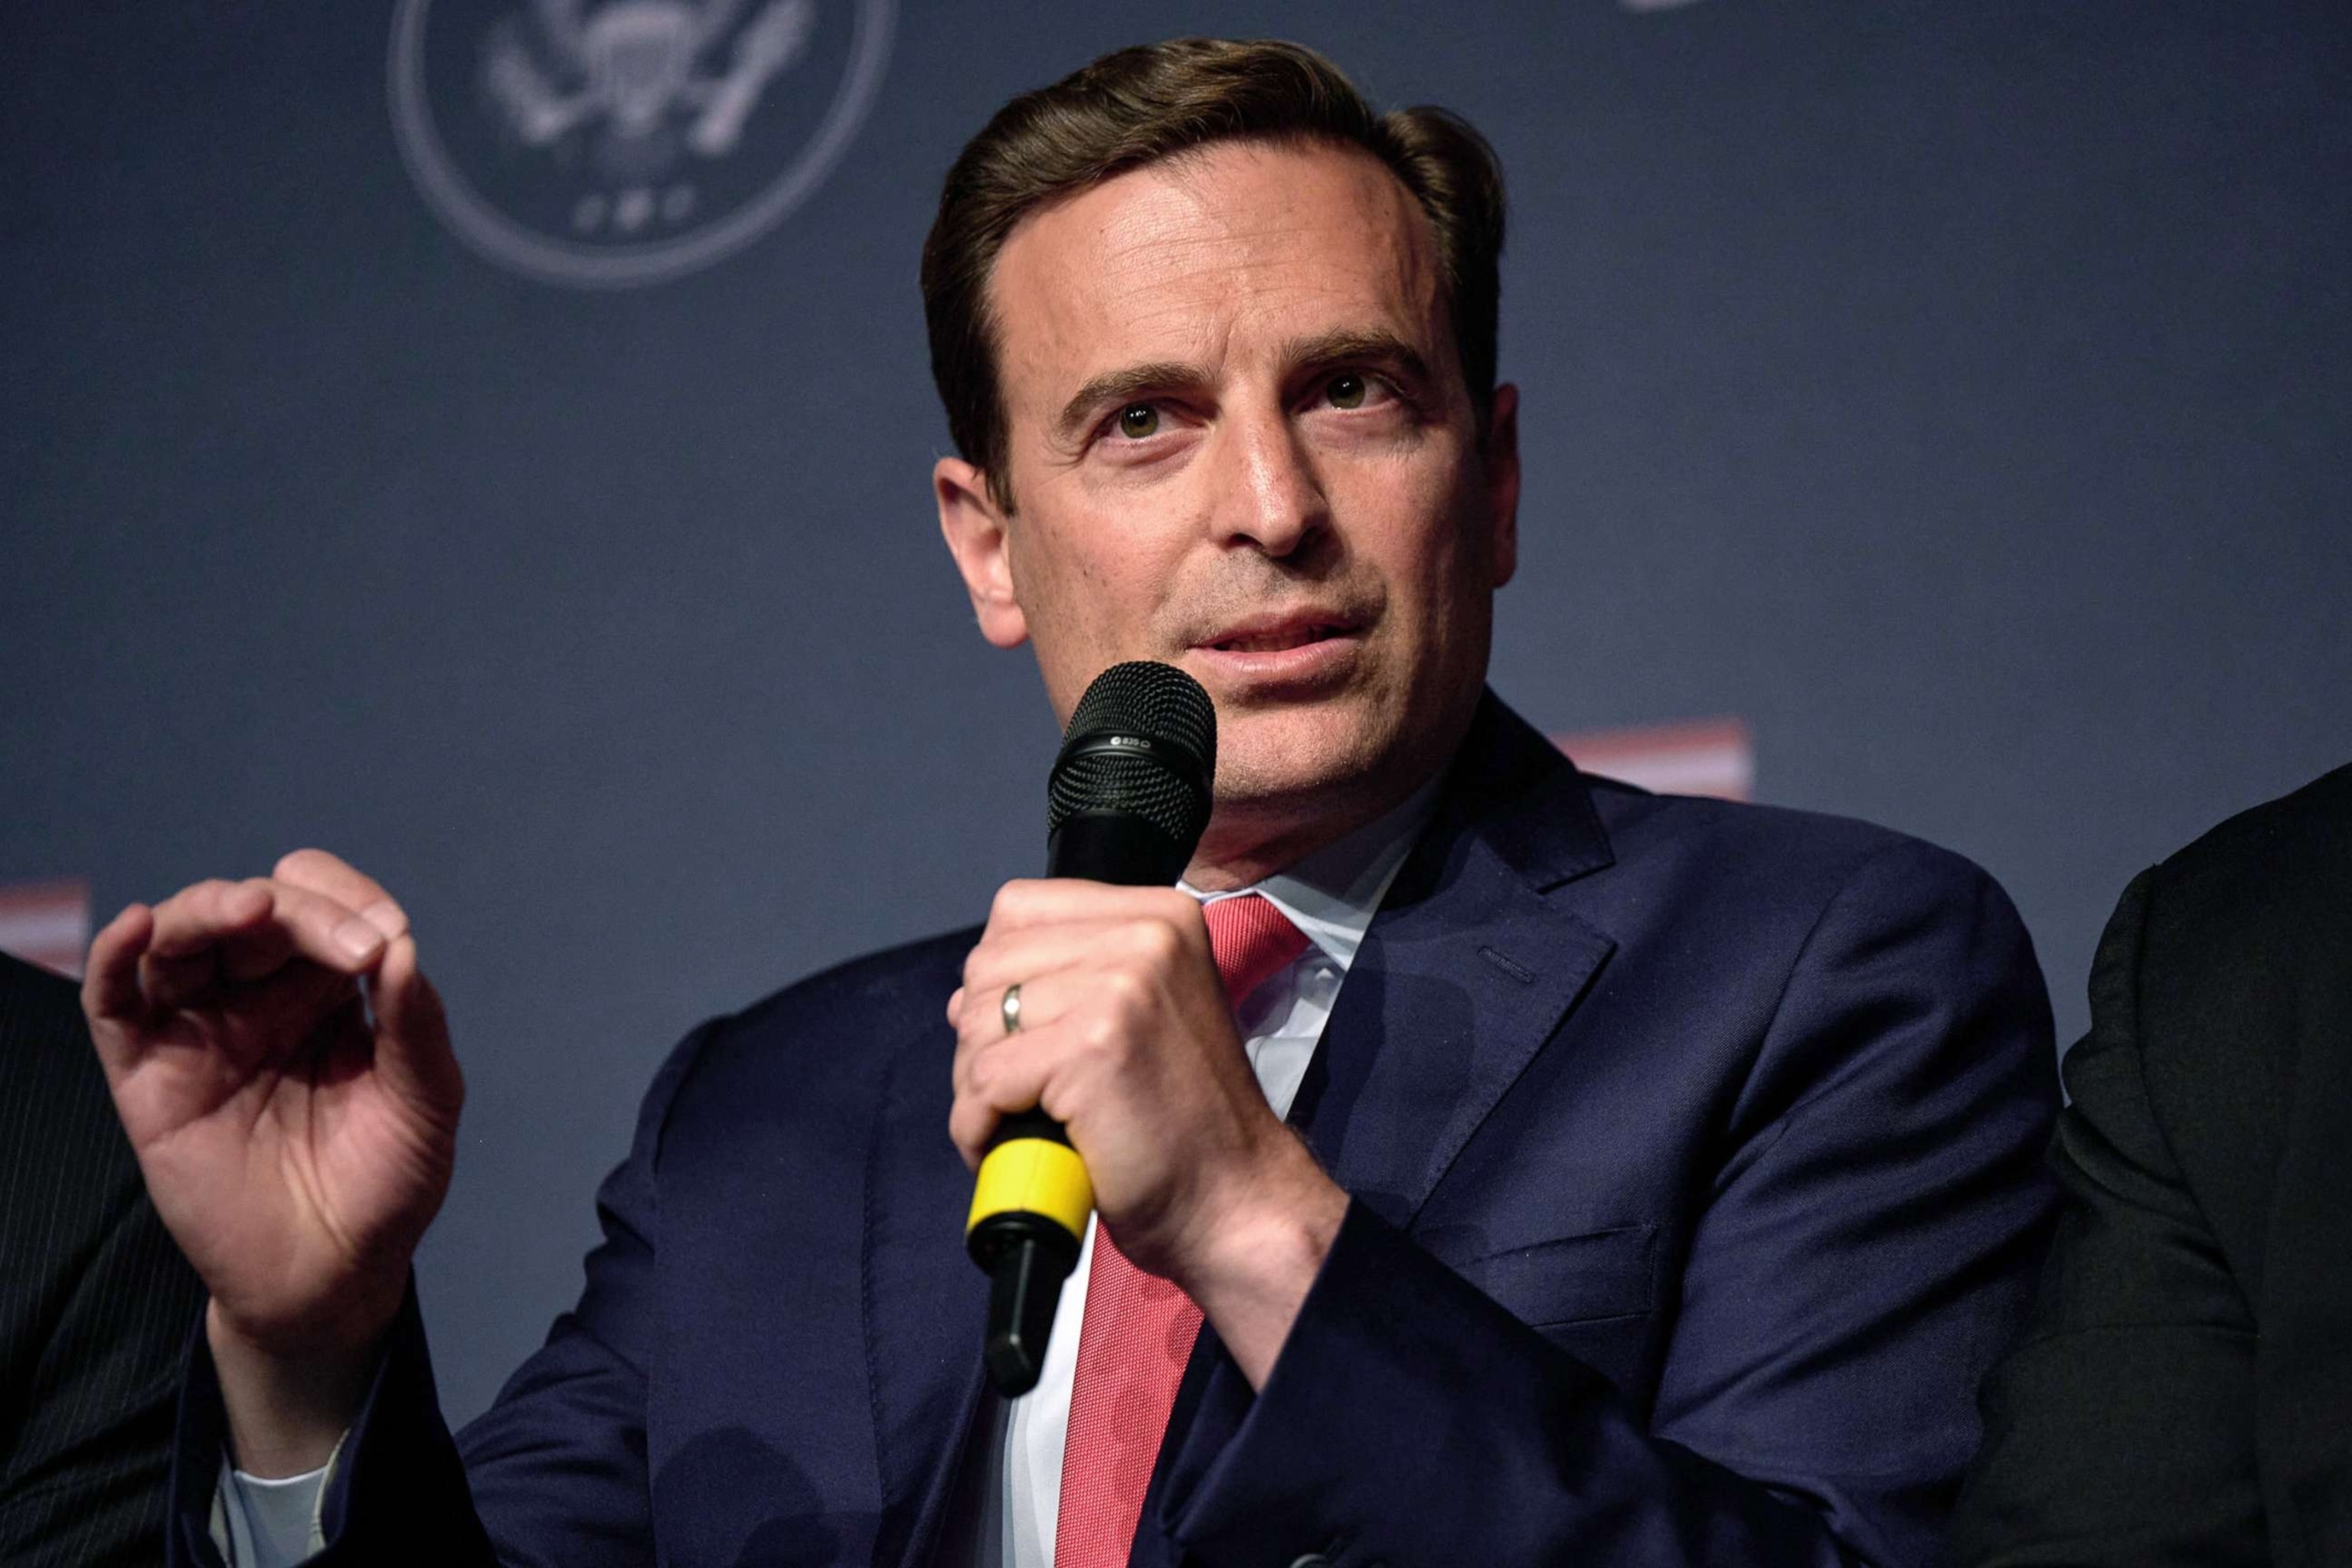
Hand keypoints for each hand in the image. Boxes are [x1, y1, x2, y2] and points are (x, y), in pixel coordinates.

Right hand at [82, 850, 461, 1470]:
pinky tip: (139, 927)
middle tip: (351, 947)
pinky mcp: (148, 1073)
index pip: (326, 905)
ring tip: (251, 909)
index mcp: (331, 990)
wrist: (332, 1275)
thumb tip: (402, 945)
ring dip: (210, 906)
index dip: (348, 898)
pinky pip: (112, 999)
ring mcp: (201, 1029)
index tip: (384, 932)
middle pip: (258, 909)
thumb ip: (416, 1024)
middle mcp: (261, 997)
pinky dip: (114, 954)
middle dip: (300, 908)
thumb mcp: (426, 1101)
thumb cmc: (385, 1184)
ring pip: (183, 935)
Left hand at [947, 880, 1345, 1384]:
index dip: (1000, 976)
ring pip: (978, 1020)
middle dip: (980, 1036)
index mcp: (1160, 916)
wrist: (1234, 1199)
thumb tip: (963, 995)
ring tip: (1016, 1121)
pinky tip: (1008, 1146)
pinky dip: (977, 1125)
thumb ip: (1070, 981)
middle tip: (1016, 1092)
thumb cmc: (1185, 1121)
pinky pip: (984, 1078)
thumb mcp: (1143, 1014)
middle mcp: (1145, 936)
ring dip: (975, 1085)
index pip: (1020, 908)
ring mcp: (1120, 988)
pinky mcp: (1091, 1047)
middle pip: (990, 963)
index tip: (1023, 1033)